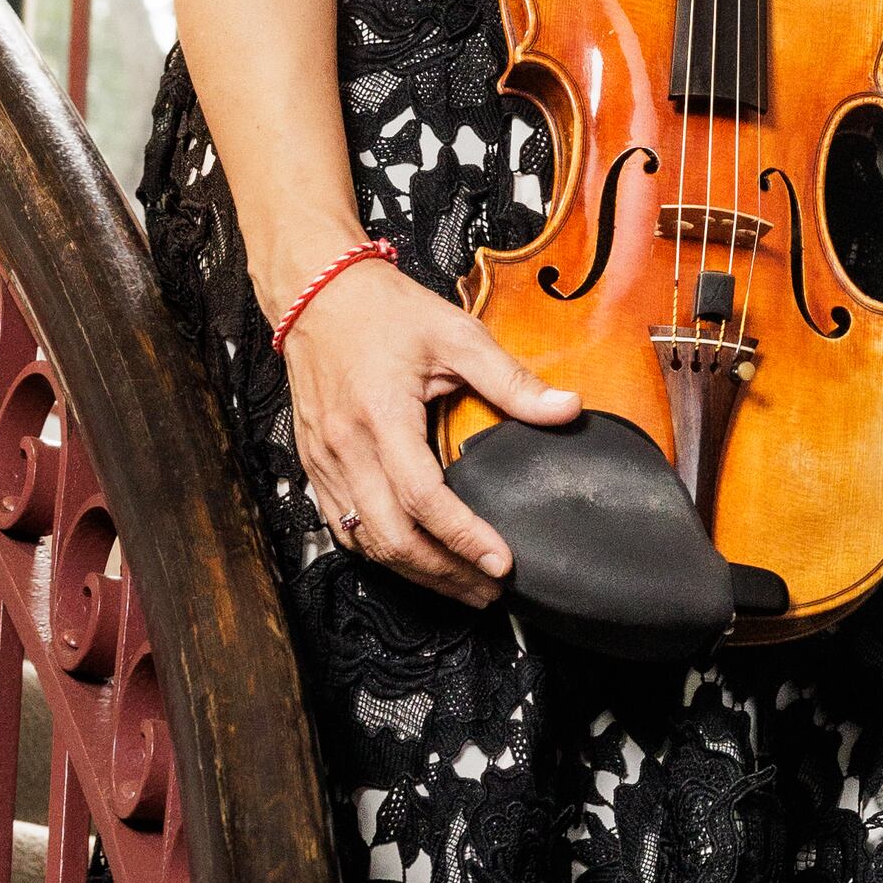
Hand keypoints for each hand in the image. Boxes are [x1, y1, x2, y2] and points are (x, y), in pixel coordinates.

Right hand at [279, 256, 576, 604]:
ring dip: (414, 571)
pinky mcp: (314, 463)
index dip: (464, 538)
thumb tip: (569, 409)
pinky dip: (379, 551)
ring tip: (461, 585)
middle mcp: (346, 448)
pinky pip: (342, 526)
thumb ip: (512, 380)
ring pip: (365, 541)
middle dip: (444, 573)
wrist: (316, 293)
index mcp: (382, 417)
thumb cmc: (386, 311)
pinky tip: (412, 560)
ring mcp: (324, 461)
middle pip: (391, 537)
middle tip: (489, 589)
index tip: (503, 563)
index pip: (423, 499)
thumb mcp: (457, 335)